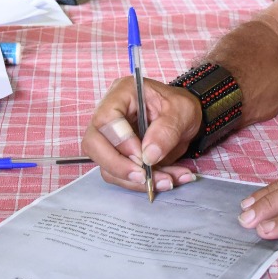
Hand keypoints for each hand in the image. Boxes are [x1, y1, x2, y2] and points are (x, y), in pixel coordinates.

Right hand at [82, 76, 202, 192]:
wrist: (184, 120)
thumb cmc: (180, 107)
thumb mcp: (182, 112)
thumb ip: (166, 131)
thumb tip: (148, 156)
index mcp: (122, 94)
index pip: (106, 119)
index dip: (121, 141)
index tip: (143, 156)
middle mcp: (109, 115)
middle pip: (93, 144)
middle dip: (118, 166)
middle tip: (145, 177)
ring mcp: (110, 138)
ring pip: (105, 166)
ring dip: (135, 180)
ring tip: (167, 180)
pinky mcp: (117, 157)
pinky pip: (120, 176)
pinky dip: (142, 184)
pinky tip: (166, 179)